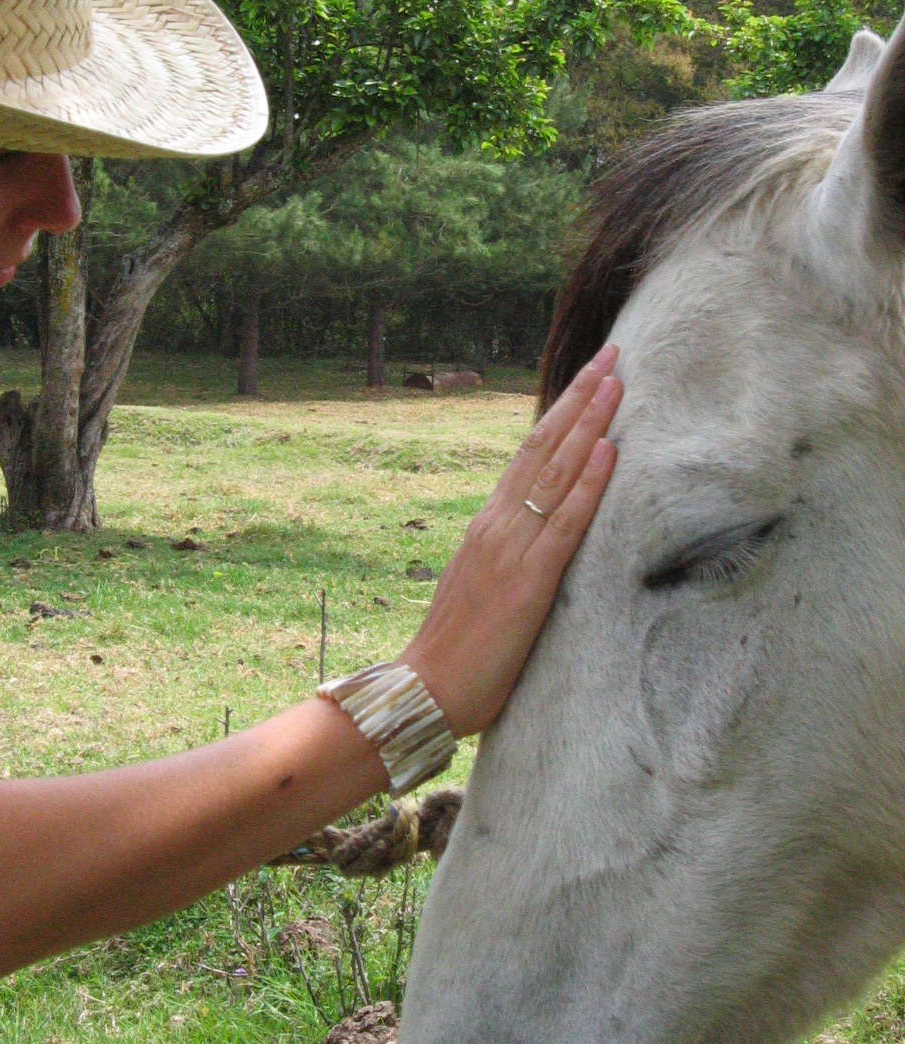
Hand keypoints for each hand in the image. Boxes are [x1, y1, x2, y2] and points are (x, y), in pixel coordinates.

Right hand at [400, 344, 621, 738]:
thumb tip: (542, 540)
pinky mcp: (528, 581)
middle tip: (612, 355)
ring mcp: (511, 549)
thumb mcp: (486, 587)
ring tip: (618, 382)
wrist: (425, 689)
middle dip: (581, 398)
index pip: (530, 454)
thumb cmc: (458, 651)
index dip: (562, 413)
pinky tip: (609, 452)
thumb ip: (512, 557)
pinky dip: (589, 484)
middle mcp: (497, 524)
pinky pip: (565, 523)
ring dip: (590, 423)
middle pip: (544, 446)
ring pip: (556, 471)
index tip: (590, 378)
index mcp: (488, 525)